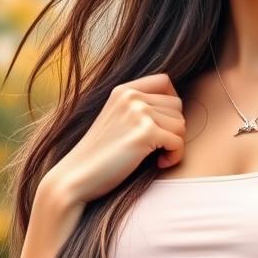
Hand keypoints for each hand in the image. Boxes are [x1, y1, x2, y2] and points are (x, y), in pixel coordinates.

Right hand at [43, 73, 185, 205]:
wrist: (76, 177)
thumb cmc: (100, 155)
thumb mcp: (117, 119)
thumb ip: (139, 107)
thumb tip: (178, 104)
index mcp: (123, 90)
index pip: (164, 81)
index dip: (172, 103)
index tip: (163, 125)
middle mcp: (131, 96)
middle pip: (177, 105)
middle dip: (174, 128)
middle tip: (159, 147)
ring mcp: (138, 113)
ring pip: (181, 124)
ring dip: (175, 144)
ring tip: (157, 156)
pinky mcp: (145, 133)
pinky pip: (178, 142)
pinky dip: (174, 157)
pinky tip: (159, 164)